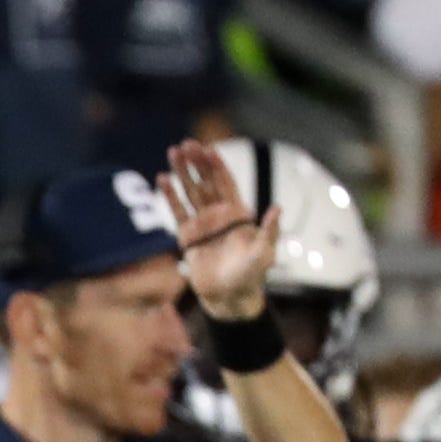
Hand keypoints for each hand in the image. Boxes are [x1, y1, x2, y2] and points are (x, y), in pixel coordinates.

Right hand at [161, 138, 275, 322]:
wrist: (229, 297)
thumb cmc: (251, 276)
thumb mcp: (264, 253)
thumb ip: (269, 231)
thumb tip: (277, 208)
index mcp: (239, 213)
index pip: (226, 183)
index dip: (217, 166)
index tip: (207, 149)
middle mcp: (220, 214)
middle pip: (207, 181)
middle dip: (197, 162)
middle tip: (185, 144)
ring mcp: (203, 224)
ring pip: (191, 192)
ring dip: (182, 173)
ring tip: (172, 153)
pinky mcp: (187, 237)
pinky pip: (177, 212)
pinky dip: (170, 196)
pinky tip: (162, 180)